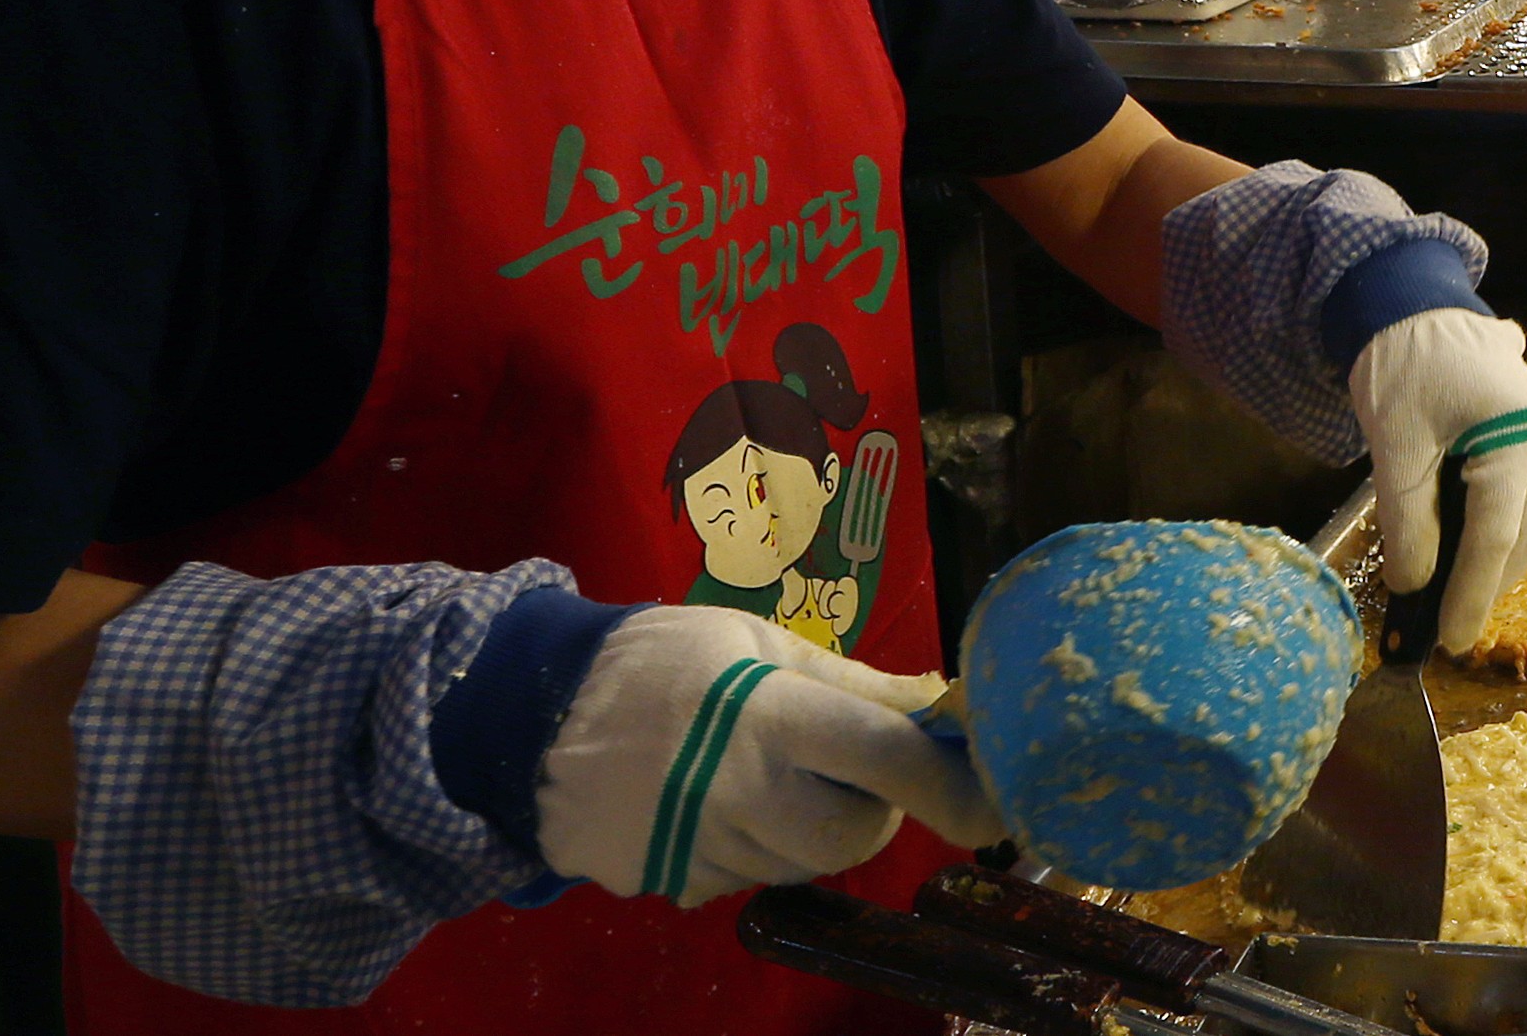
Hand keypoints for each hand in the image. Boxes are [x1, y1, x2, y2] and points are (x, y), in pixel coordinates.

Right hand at [535, 608, 1001, 907]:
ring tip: (768, 771)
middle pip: (855, 836)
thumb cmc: (659, 659)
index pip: (889, 759)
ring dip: (812, 828)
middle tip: (848, 769)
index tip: (994, 803)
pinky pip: (751, 877)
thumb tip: (939, 703)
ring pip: (805, 864)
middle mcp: (746, 791)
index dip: (952, 785)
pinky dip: (759, 846)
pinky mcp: (678, 884)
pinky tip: (718, 800)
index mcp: (773, 716)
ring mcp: (708, 847)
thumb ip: (852, 683)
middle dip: (873, 811)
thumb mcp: (758, 641)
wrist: (532, 715)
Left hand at [1347, 310, 1526, 654]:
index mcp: (1513, 433)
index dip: (1473, 593)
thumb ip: (1406, 518)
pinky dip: (1495, 531)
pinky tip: (1460, 551)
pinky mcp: (1522, 434)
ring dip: (1496, 561)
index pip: (1496, 533)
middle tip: (1450, 627)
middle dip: (1491, 584)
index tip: (1451, 641)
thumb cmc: (1400, 364)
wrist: (1409, 300)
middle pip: (1526, 532)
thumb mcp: (1394, 444)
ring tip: (1454, 597)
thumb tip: (1414, 587)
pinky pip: (1520, 496)